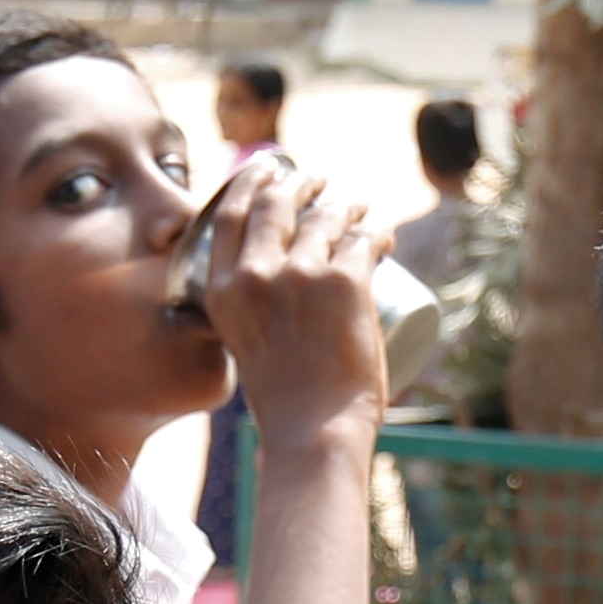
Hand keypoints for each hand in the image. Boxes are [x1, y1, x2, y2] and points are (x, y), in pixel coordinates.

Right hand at [185, 153, 390, 434]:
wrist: (314, 431)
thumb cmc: (283, 402)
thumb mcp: (243, 343)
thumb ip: (248, 313)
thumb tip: (270, 286)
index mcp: (222, 291)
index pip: (231, 214)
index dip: (251, 182)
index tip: (268, 172)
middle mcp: (255, 275)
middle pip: (276, 203)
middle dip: (299, 184)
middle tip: (317, 184)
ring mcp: (301, 274)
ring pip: (326, 217)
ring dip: (343, 206)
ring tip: (355, 209)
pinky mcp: (345, 282)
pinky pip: (363, 240)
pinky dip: (374, 233)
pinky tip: (380, 236)